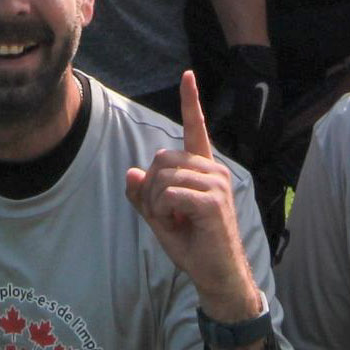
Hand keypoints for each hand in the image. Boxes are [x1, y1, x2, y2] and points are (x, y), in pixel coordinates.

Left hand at [124, 71, 258, 315]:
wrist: (217, 274)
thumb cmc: (194, 244)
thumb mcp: (161, 218)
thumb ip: (145, 195)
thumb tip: (132, 172)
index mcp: (205, 169)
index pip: (196, 129)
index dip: (190, 102)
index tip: (188, 75)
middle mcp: (214, 170)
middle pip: (161, 158)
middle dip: (151, 189)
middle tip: (165, 214)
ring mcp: (216, 183)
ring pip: (163, 176)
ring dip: (156, 203)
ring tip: (173, 221)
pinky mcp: (212, 200)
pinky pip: (169, 194)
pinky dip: (162, 211)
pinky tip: (178, 223)